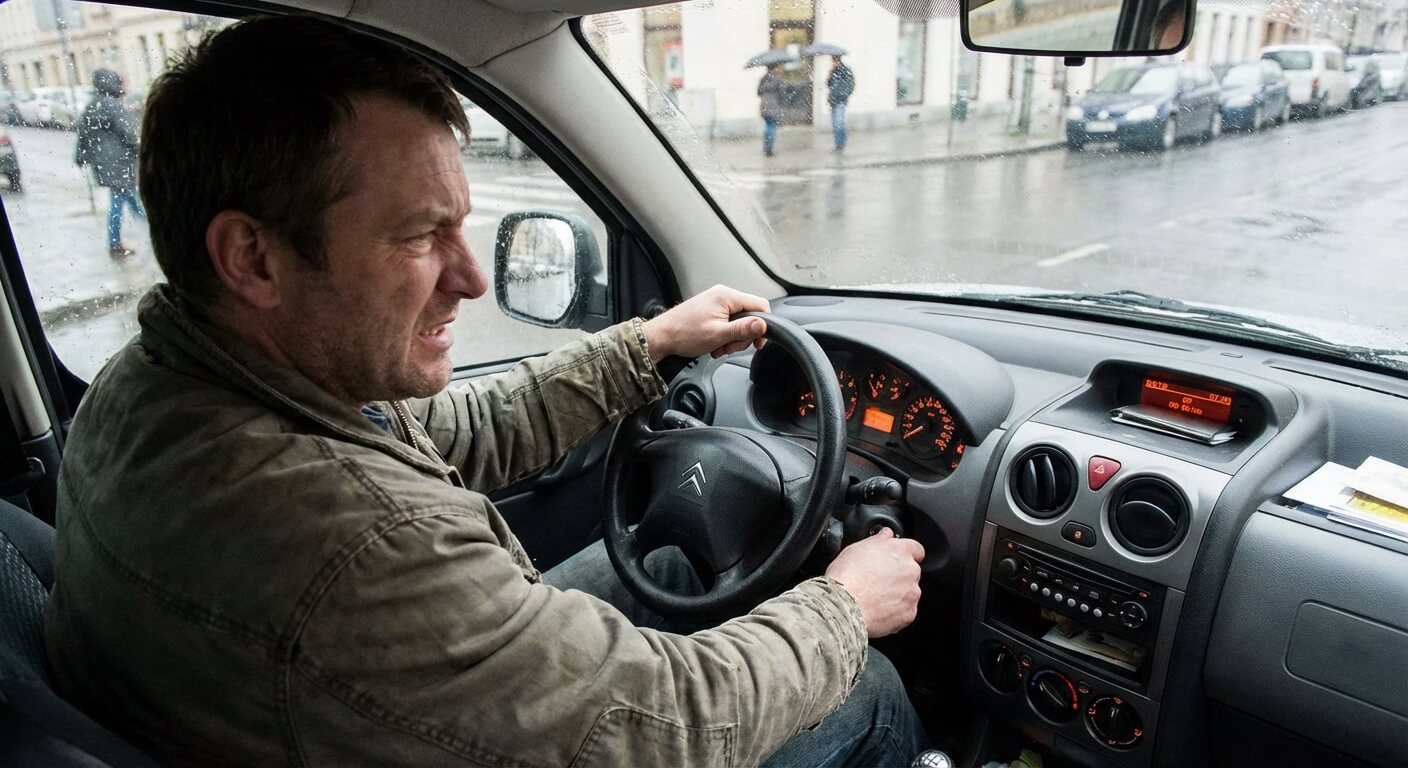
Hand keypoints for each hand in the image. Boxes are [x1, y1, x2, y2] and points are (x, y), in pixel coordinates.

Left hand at [641, 285, 769, 361]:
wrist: (661, 336)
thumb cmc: (683, 334)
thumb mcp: (718, 335)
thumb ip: (743, 329)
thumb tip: (764, 325)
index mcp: (727, 296)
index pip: (760, 305)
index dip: (763, 326)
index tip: (757, 342)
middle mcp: (722, 294)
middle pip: (749, 316)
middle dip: (742, 336)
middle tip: (728, 346)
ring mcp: (716, 301)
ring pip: (738, 321)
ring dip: (731, 338)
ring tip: (717, 346)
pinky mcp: (710, 309)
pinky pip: (727, 322)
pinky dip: (724, 335)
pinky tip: (714, 343)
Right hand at [824, 529, 924, 637]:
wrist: (844, 607)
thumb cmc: (846, 578)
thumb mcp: (856, 548)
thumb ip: (878, 539)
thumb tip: (885, 534)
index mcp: (899, 551)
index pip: (916, 549)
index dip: (905, 554)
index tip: (896, 559)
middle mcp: (910, 570)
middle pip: (911, 571)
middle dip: (898, 575)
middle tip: (877, 580)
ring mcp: (912, 593)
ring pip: (909, 591)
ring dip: (897, 593)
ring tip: (874, 597)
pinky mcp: (909, 613)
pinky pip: (905, 610)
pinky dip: (895, 611)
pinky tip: (877, 609)